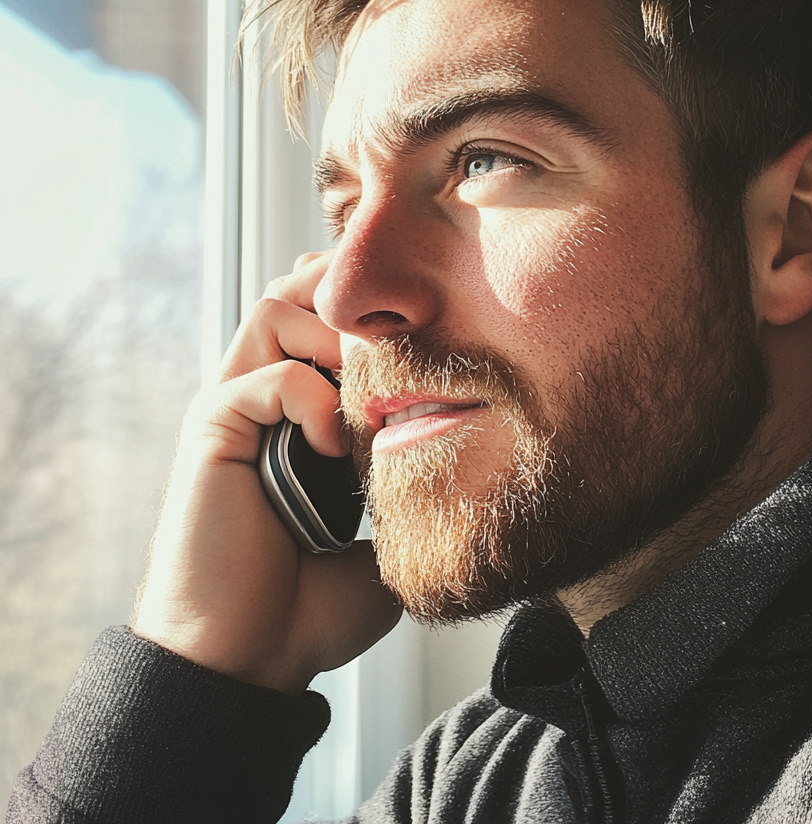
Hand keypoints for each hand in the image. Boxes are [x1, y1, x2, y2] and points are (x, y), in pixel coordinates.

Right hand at [133, 252, 401, 693]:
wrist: (251, 659)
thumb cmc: (307, 608)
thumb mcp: (381, 538)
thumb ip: (405, 490)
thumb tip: (456, 460)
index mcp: (297, 416)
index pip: (320, 319)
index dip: (364, 310)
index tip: (418, 331)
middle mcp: (262, 400)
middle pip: (293, 293)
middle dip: (344, 297)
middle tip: (392, 337)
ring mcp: (235, 411)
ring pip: (272, 311)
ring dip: (329, 336)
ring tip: (363, 390)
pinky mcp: (213, 430)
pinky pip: (265, 377)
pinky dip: (308, 397)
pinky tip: (331, 447)